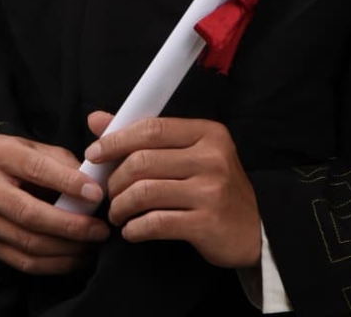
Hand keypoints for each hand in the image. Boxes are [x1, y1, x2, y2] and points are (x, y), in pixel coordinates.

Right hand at [0, 133, 109, 274]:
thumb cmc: (19, 160)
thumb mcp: (38, 148)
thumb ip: (62, 164)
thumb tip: (92, 188)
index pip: (36, 169)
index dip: (68, 183)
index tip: (96, 194)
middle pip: (29, 213)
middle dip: (70, 225)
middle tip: (99, 229)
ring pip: (28, 242)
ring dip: (66, 248)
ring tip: (92, 245)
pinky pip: (24, 262)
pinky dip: (54, 264)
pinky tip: (75, 259)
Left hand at [84, 112, 260, 268]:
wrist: (255, 227)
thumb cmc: (214, 185)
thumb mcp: (188, 152)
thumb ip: (145, 136)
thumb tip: (96, 120)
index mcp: (207, 133)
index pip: (151, 129)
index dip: (116, 140)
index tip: (94, 154)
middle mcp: (211, 157)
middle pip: (143, 161)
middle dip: (116, 179)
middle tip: (108, 193)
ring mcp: (211, 190)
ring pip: (145, 192)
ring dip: (121, 206)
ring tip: (118, 213)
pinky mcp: (207, 223)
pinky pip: (156, 223)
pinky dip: (135, 228)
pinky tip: (131, 230)